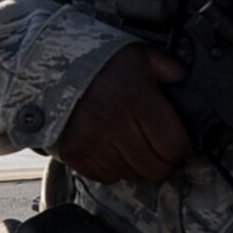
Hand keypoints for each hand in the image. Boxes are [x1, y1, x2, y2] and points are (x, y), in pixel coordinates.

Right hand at [52, 44, 192, 182]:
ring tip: (138, 151)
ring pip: (130, 174)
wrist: (48, 67)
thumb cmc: (98, 62)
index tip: (183, 149)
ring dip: (138, 167)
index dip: (184, 151)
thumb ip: (167, 68)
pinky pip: (104, 177)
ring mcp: (92, 142)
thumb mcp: (139, 55)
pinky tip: (115, 152)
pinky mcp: (74, 154)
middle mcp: (115, 124)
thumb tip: (185, 80)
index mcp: (137, 99)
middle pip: (154, 167)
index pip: (173, 145)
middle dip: (165, 163)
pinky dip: (113, 169)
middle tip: (163, 154)